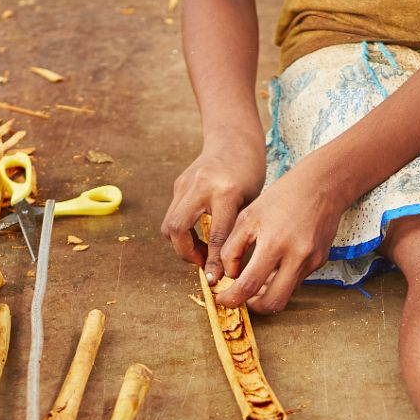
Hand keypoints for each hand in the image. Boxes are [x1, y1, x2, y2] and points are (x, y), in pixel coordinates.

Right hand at [162, 141, 264, 282]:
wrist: (233, 139)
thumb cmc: (249, 173)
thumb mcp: (250, 201)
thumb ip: (234, 230)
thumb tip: (225, 268)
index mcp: (226, 192)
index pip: (216, 235)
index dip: (213, 261)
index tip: (215, 280)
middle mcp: (201, 187)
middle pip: (177, 229)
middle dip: (185, 253)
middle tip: (203, 262)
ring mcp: (185, 184)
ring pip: (169, 225)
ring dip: (182, 244)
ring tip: (202, 251)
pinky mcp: (178, 184)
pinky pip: (173, 215)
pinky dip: (183, 231)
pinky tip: (199, 235)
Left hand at [217, 154, 347, 313]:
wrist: (322, 186)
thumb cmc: (280, 197)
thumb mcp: (248, 217)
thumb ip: (232, 248)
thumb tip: (228, 275)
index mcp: (274, 243)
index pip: (249, 285)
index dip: (232, 298)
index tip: (222, 298)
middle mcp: (296, 257)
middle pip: (272, 302)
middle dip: (252, 306)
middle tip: (239, 297)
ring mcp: (311, 262)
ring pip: (285, 295)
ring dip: (266, 294)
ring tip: (253, 280)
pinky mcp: (319, 262)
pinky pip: (295, 281)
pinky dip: (279, 280)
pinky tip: (272, 265)